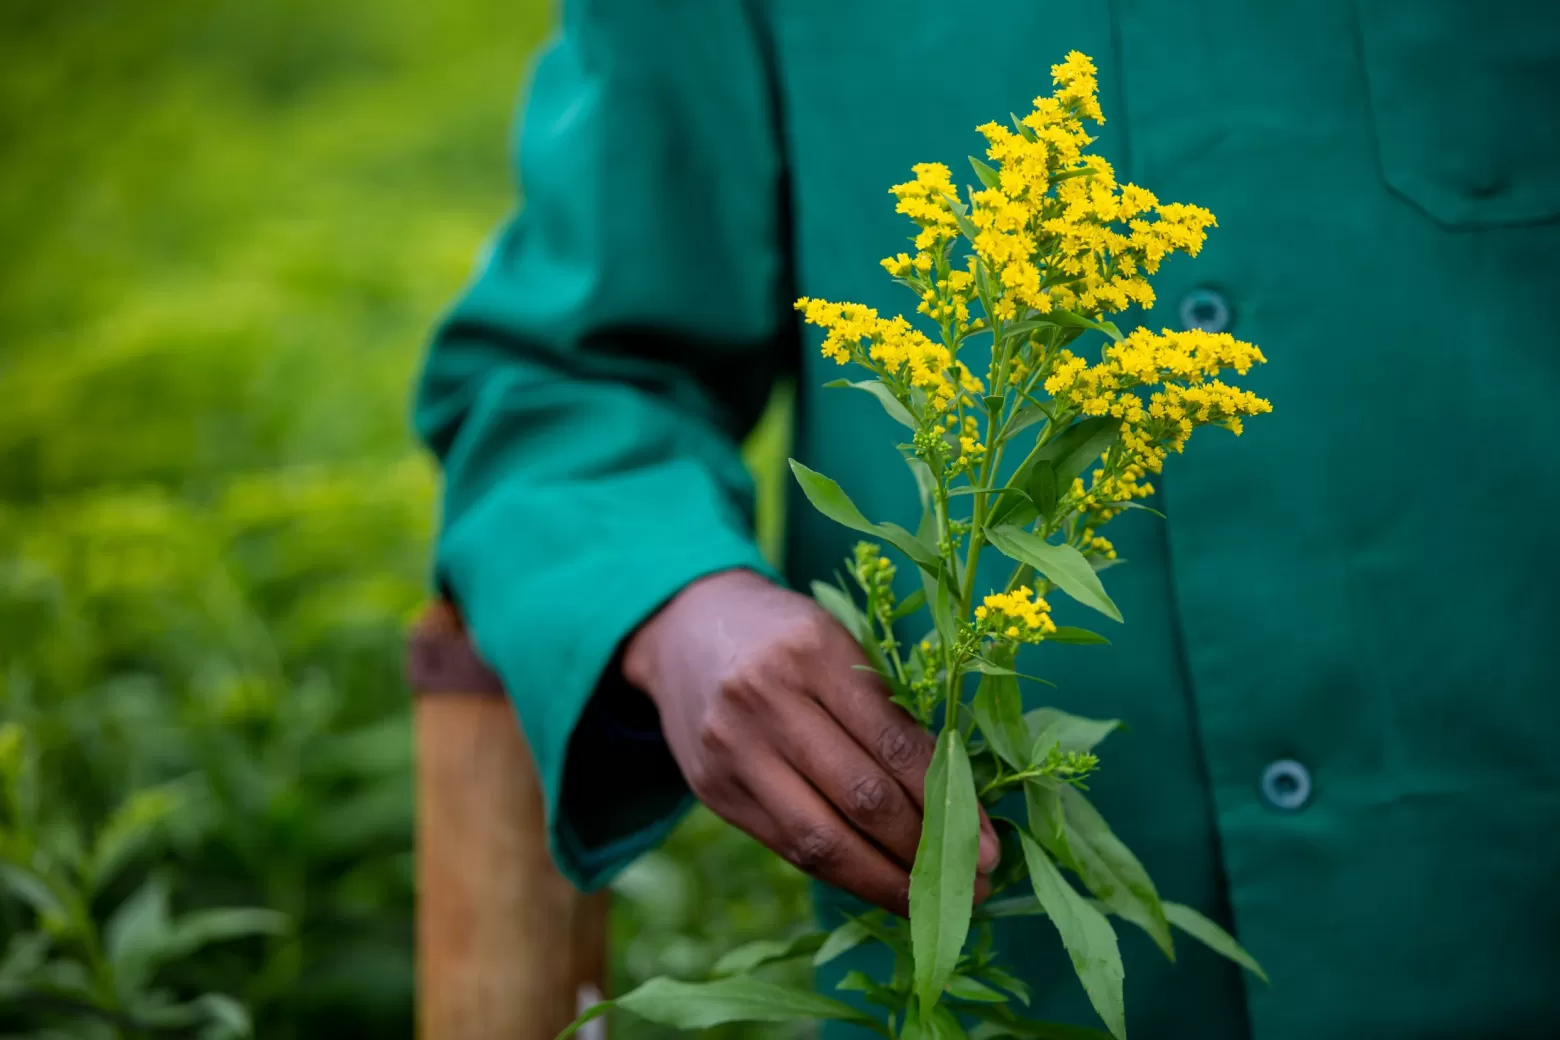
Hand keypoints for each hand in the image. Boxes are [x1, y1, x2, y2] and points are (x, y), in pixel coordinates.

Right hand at [622, 569, 998, 914]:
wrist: (684, 627)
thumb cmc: (785, 635)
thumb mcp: (840, 644)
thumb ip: (887, 711)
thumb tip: (958, 797)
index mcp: (812, 652)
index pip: (894, 744)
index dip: (947, 802)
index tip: (990, 844)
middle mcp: (765, 701)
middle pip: (861, 798)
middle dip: (925, 852)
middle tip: (974, 883)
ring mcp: (732, 750)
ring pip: (821, 839)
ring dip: (885, 881)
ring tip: (930, 903)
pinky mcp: (712, 790)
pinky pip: (787, 847)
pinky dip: (840, 872)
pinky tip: (877, 884)